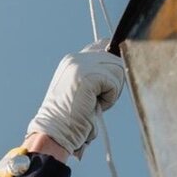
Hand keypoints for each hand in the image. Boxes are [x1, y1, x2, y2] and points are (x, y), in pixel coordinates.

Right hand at [26, 41, 125, 157]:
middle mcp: (75, 58)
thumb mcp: (83, 90)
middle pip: (115, 58)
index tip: (108, 82)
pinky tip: (92, 106)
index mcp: (72, 60)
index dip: (112, 61)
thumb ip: (96, 75)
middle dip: (114, 82)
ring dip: (111, 92)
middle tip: (97, 99)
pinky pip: (114, 84)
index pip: (103, 45)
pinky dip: (109, 99)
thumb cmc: (72, 118)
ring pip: (118, 69)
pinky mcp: (87, 76)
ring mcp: (80, 65)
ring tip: (92, 103)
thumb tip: (120, 64)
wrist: (56, 131)